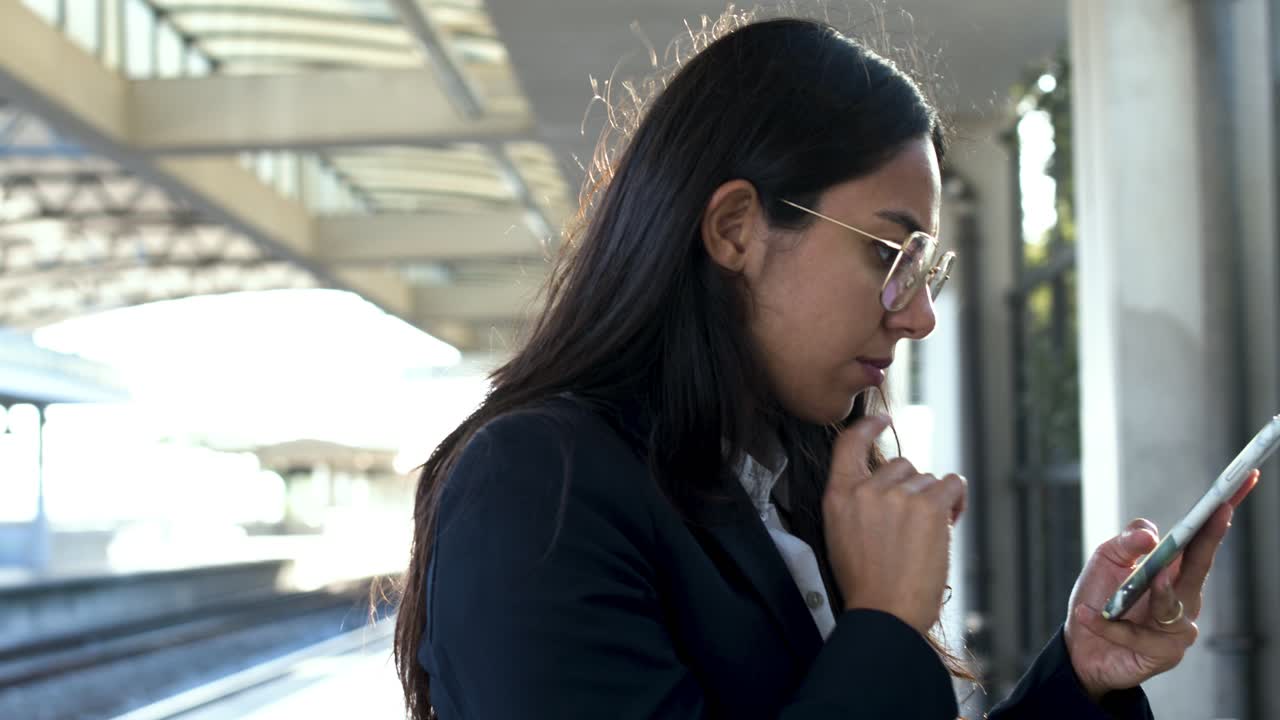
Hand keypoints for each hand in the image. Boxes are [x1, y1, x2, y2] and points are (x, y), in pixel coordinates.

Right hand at [823, 414, 967, 634]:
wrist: (885, 612)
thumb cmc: (867, 584)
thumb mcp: (842, 535)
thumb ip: (859, 503)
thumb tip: (892, 485)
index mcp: (838, 495)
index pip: (849, 444)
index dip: (868, 426)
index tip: (883, 420)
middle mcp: (866, 489)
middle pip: (901, 465)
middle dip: (912, 489)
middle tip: (913, 525)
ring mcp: (898, 495)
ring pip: (928, 480)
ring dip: (933, 501)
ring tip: (927, 537)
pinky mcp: (928, 506)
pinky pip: (952, 484)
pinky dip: (956, 499)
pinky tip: (951, 518)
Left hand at [1064, 469, 1259, 701]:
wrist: (1082, 646)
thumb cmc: (1100, 598)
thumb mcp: (1106, 560)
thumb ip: (1127, 542)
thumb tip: (1151, 534)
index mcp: (1174, 568)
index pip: (1203, 538)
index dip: (1222, 512)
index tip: (1242, 480)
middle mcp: (1184, 595)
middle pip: (1202, 563)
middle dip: (1212, 537)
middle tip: (1218, 511)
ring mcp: (1178, 626)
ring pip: (1174, 603)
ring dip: (1159, 592)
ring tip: (1149, 580)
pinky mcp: (1164, 653)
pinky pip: (1139, 635)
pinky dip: (1111, 625)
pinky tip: (1088, 614)